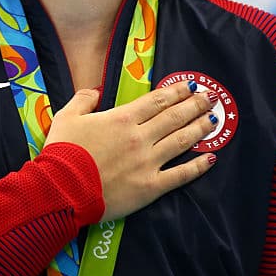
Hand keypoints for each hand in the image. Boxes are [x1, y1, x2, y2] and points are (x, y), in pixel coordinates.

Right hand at [45, 81, 217, 221]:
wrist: (61, 189)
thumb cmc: (63, 152)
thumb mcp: (66, 116)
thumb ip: (84, 99)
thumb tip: (96, 90)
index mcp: (123, 118)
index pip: (157, 100)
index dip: (176, 91)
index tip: (191, 85)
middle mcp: (140, 137)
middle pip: (174, 117)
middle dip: (195, 105)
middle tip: (211, 98)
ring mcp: (148, 162)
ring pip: (181, 141)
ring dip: (199, 128)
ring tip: (214, 120)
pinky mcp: (151, 187)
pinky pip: (180, 175)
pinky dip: (197, 166)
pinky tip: (211, 158)